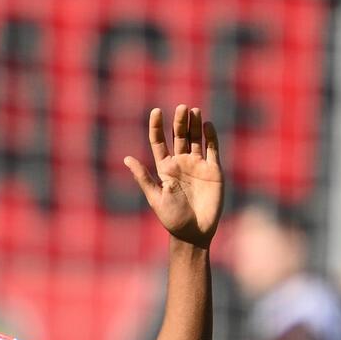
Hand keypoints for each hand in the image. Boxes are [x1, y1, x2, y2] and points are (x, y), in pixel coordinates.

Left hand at [123, 105, 222, 247]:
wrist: (194, 232)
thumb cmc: (171, 217)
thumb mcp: (155, 196)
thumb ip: (143, 177)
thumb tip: (127, 158)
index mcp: (164, 169)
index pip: (159, 142)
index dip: (157, 127)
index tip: (156, 111)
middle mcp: (181, 164)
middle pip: (179, 137)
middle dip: (179, 122)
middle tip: (180, 107)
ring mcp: (197, 165)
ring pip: (195, 139)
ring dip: (194, 125)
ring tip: (193, 110)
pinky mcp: (213, 171)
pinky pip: (212, 149)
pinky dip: (211, 137)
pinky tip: (207, 125)